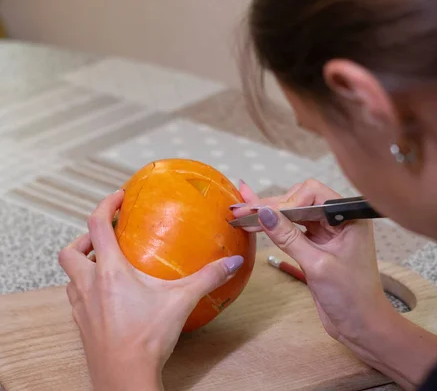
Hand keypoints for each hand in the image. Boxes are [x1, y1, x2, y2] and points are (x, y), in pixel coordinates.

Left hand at [59, 190, 243, 390]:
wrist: (124, 376)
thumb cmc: (146, 338)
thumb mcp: (181, 301)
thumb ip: (208, 277)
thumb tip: (232, 261)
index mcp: (110, 272)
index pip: (96, 225)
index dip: (104, 205)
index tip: (117, 197)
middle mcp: (89, 285)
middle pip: (70, 251)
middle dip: (84, 238)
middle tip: (104, 236)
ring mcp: (81, 307)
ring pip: (70, 276)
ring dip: (83, 264)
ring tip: (105, 264)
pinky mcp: (82, 324)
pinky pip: (76, 298)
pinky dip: (86, 288)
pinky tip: (108, 296)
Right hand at [233, 180, 391, 342]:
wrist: (361, 325)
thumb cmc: (351, 297)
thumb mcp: (317, 265)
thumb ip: (289, 237)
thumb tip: (264, 214)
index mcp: (348, 217)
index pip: (312, 193)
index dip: (287, 202)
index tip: (266, 217)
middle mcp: (339, 219)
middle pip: (300, 200)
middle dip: (272, 206)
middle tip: (242, 211)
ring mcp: (327, 232)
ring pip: (294, 214)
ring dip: (270, 215)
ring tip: (242, 215)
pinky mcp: (317, 245)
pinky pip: (294, 229)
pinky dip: (276, 227)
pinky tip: (256, 220)